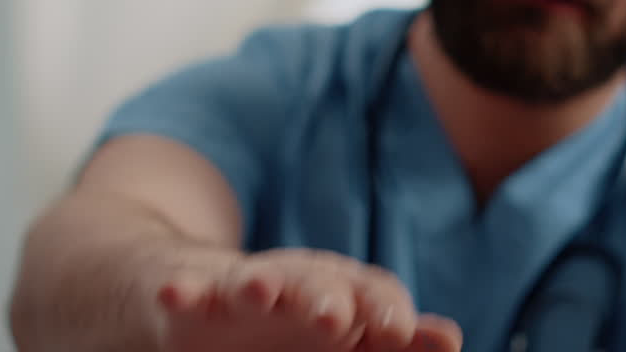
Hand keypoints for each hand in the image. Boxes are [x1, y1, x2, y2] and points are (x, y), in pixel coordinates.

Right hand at [155, 247, 461, 351]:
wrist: (211, 295)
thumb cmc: (297, 329)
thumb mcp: (351, 338)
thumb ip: (394, 342)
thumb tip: (449, 340)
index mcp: (343, 298)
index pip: (374, 298)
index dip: (388, 312)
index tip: (404, 334)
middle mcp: (298, 286)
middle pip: (318, 283)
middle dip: (326, 295)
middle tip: (334, 317)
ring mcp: (243, 291)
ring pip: (255, 282)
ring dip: (260, 285)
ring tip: (260, 292)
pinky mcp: (192, 300)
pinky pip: (188, 293)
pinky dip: (183, 291)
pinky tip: (176, 294)